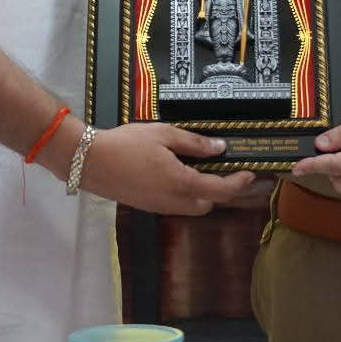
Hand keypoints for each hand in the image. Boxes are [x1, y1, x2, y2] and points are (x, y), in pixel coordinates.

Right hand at [79, 123, 255, 214]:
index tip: (250, 173)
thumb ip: (194, 143)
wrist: (90, 162)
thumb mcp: (163, 134)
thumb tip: (220, 148)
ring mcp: (160, 206)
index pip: (221, 190)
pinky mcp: (148, 206)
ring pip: (192, 207)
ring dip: (203, 194)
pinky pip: (175, 205)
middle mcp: (174, 201)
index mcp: (182, 183)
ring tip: (203, 170)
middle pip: (208, 204)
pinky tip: (179, 175)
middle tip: (227, 171)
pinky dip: (185, 194)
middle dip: (221, 191)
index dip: (239, 183)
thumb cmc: (127, 144)